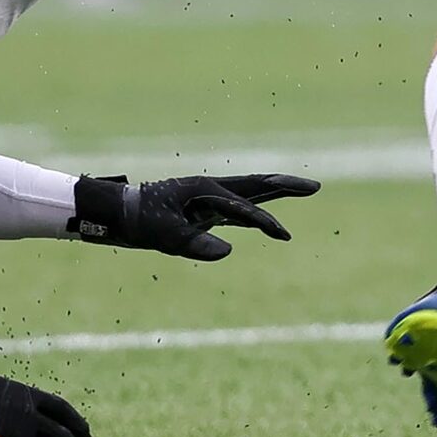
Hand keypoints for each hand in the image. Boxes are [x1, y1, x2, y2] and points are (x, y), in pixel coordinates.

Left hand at [69, 173, 320, 260]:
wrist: (122, 212)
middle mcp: (211, 188)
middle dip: (284, 184)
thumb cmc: (142, 221)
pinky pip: (238, 208)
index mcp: (204, 190)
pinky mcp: (205, 209)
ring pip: (249, 192)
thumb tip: (227, 252)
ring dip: (275, 190)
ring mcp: (209, 198)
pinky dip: (256, 209)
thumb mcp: (165, 236)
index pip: (242, 207)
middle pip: (255, 184)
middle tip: (314, 186)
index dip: (263, 222)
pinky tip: (265, 221)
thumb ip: (195, 244)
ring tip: (303, 189)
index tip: (284, 235)